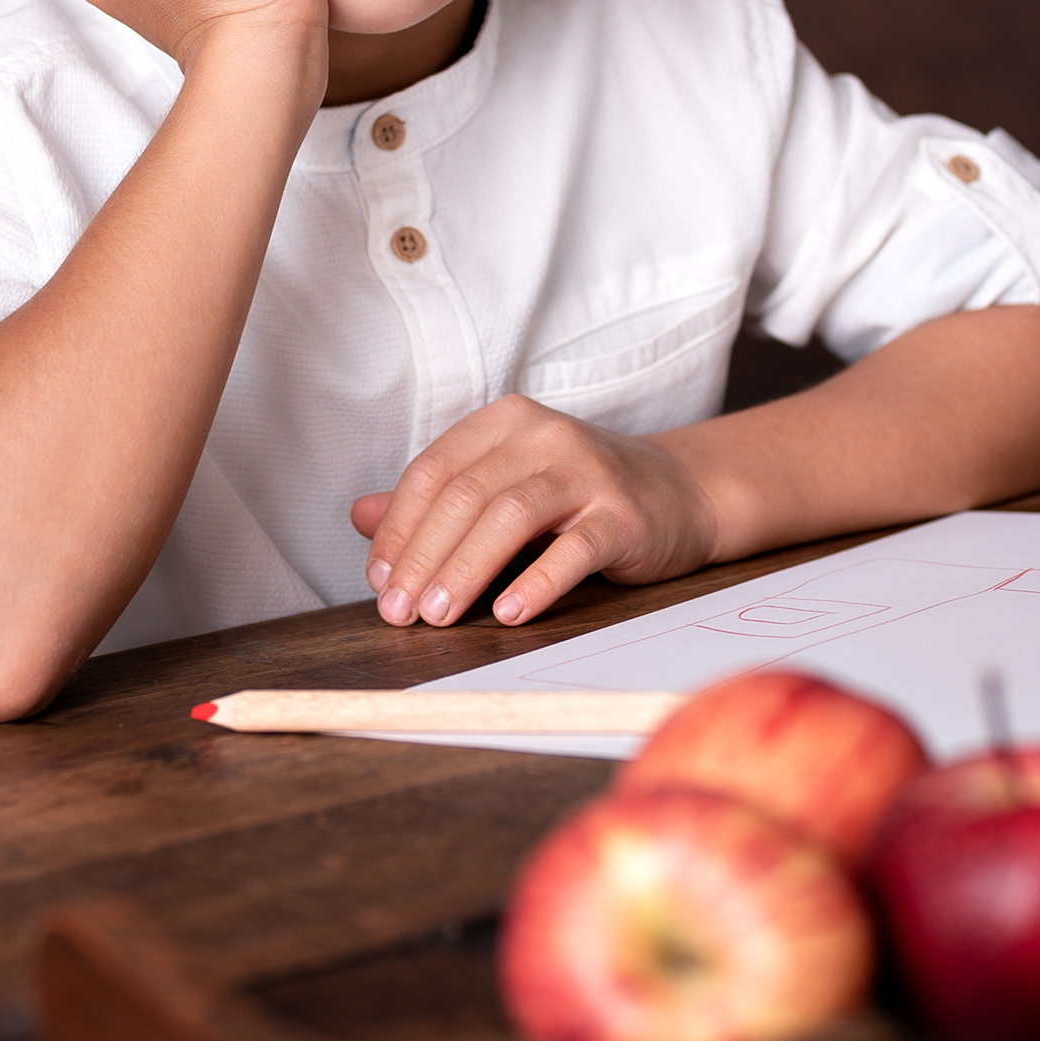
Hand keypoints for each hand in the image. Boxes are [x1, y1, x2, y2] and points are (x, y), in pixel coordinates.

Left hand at [350, 399, 720, 626]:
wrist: (679, 494)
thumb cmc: (578, 494)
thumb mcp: (503, 486)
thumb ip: (436, 501)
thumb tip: (359, 517)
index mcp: (505, 423)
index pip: (433, 471)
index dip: (398, 528)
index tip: (378, 580)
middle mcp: (545, 436)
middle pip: (465, 495)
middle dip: (423, 557)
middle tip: (399, 612)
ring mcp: (588, 473)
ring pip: (511, 516)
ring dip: (467, 570)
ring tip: (439, 616)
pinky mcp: (624, 515)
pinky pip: (574, 549)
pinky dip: (537, 582)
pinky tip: (508, 614)